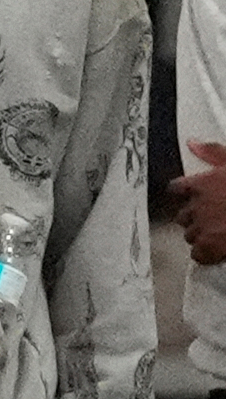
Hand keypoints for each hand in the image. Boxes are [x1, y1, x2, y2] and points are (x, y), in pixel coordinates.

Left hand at [171, 140, 225, 263]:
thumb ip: (213, 153)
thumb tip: (192, 144)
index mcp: (201, 184)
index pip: (176, 189)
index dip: (186, 194)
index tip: (194, 198)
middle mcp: (196, 206)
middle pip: (183, 215)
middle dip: (197, 217)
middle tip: (216, 218)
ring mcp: (201, 227)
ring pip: (190, 234)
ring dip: (202, 234)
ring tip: (223, 232)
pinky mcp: (208, 247)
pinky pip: (198, 254)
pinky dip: (208, 255)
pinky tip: (221, 250)